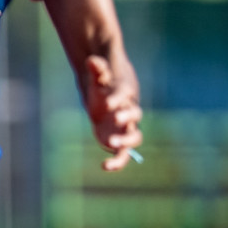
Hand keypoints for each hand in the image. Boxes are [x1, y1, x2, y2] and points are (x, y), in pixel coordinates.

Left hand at [83, 55, 141, 170]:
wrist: (107, 97)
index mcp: (126, 94)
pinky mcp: (119, 140)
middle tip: (116, 119)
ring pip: (135, 137)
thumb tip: (91, 60)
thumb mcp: (99, 77)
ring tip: (112, 142)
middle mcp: (129, 112)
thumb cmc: (104, 86)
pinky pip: (123, 153)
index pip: (125, 95)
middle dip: (127, 118)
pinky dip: (117, 161)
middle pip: (136, 116)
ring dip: (126, 141)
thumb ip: (98, 70)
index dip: (118, 99)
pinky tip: (104, 167)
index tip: (107, 103)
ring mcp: (126, 127)